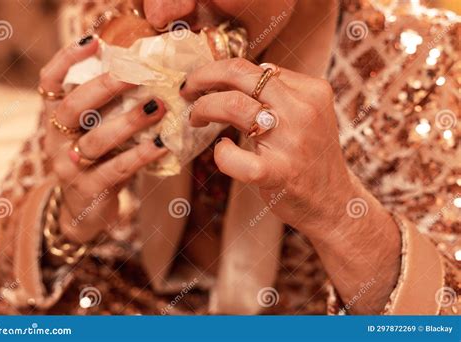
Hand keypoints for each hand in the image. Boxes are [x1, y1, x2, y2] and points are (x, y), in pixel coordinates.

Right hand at [39, 37, 166, 242]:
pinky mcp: (90, 190)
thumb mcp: (94, 132)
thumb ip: (108, 109)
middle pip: (73, 107)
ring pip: (96, 140)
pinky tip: (162, 144)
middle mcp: (56, 140)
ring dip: (130, 121)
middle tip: (138, 73)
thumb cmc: (97, 161)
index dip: (66, 59)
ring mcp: (70, 167)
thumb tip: (146, 76)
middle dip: (105, 87)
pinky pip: (117, 169)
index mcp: (55, 119)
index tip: (94, 41)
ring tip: (158, 106)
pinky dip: (141, 155)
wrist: (84, 212)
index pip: (49, 82)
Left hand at [181, 58, 400, 313]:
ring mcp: (292, 141)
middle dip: (204, 76)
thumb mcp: (309, 114)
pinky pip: (237, 158)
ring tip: (196, 118)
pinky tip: (222, 151)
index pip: (257, 67)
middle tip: (188, 88)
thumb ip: (281, 93)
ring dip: (205, 108)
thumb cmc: (311, 158)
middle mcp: (303, 109)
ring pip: (235, 106)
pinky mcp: (280, 173)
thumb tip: (238, 76)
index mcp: (311, 90)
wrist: (334, 203)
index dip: (222, 71)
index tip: (205, 81)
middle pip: (242, 74)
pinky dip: (222, 153)